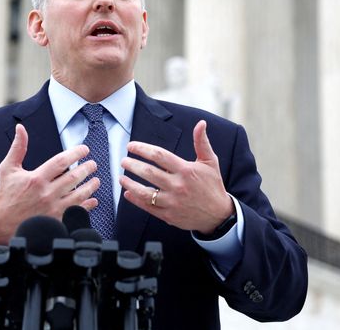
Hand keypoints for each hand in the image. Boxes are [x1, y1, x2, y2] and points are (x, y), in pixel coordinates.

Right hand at [0, 124, 99, 244]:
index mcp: (37, 178)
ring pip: (78, 195)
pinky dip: (87, 206)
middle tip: (93, 164)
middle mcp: (47, 193)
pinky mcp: (56, 220)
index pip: (62, 161)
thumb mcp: (8, 169)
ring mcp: (53, 208)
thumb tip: (20, 128)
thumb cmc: (7, 195)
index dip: (76, 153)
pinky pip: (76, 212)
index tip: (84, 150)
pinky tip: (93, 200)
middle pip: (74, 178)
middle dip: (87, 169)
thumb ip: (18, 148)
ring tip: (96, 180)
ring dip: (90, 186)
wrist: (3, 223)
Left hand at [119, 120, 233, 234]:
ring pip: (145, 192)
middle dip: (133, 165)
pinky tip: (128, 193)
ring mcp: (172, 202)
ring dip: (130, 184)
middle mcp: (178, 186)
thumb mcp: (210, 162)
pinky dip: (135, 200)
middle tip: (123, 161)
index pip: (159, 156)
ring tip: (121, 177)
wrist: (219, 215)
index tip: (131, 146)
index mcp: (186, 170)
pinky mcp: (169, 215)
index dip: (143, 149)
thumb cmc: (212, 185)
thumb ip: (202, 142)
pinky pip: (148, 207)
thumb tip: (201, 123)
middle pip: (149, 173)